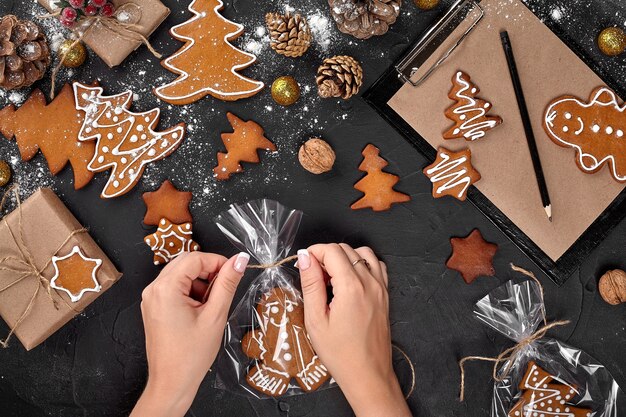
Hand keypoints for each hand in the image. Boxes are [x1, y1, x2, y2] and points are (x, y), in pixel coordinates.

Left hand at [131, 251, 249, 416]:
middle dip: (208, 270)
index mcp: (166, 289)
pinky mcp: (154, 306)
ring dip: (200, 282)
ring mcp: (151, 298)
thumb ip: (227, 283)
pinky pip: (174, 287)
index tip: (234, 271)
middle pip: (186, 263)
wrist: (172, 382)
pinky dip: (190, 291)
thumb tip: (238, 261)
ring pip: (180, 274)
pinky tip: (201, 309)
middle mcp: (154, 290)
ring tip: (212, 304)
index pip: (195, 258)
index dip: (217, 261)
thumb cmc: (190, 355)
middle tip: (225, 286)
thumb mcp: (215, 315)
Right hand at [298, 244, 410, 416]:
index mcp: (351, 287)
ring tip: (331, 278)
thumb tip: (305, 259)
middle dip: (326, 255)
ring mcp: (381, 288)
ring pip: (363, 253)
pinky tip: (349, 281)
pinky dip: (362, 264)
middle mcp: (369, 283)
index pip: (331, 250)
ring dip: (344, 257)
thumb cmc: (340, 354)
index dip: (313, 252)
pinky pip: (376, 266)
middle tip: (314, 276)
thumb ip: (311, 284)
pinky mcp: (385, 295)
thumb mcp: (316, 320)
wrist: (368, 374)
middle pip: (346, 249)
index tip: (303, 264)